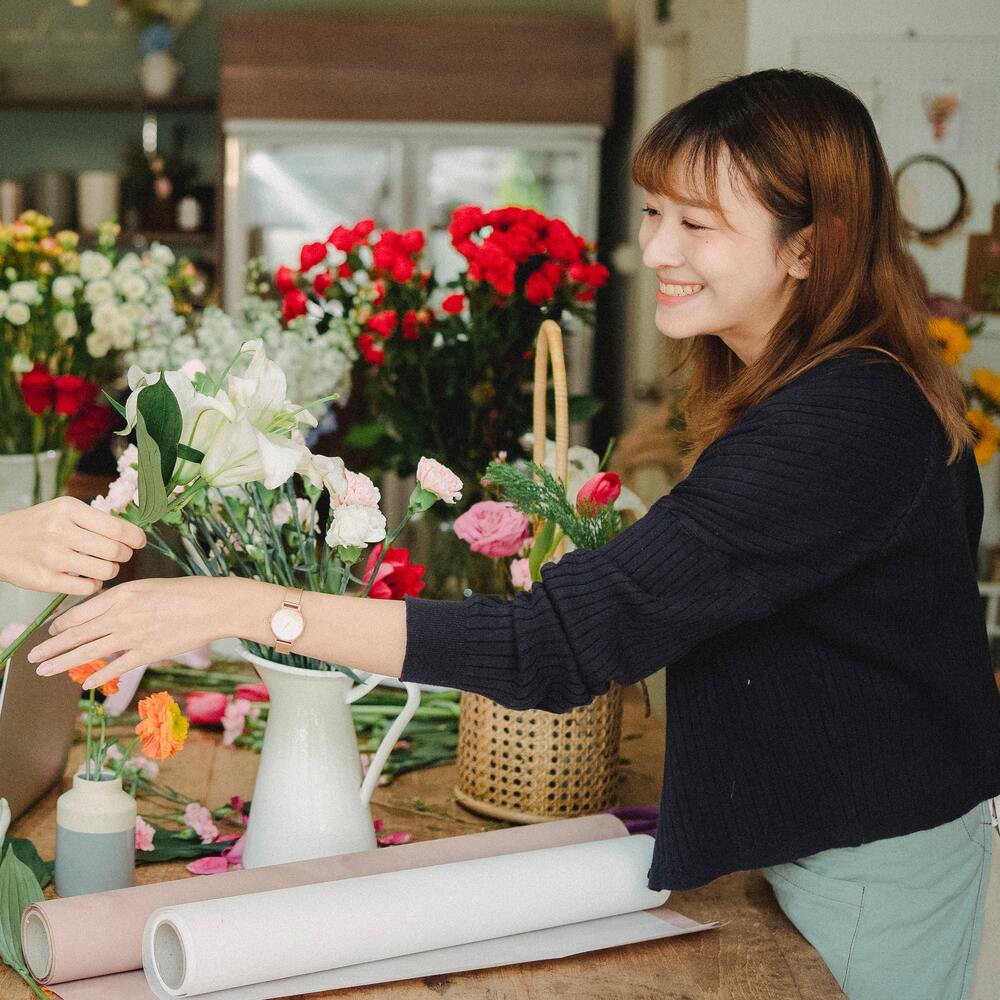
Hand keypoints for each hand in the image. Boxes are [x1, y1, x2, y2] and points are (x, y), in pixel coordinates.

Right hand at [0, 497, 145, 595]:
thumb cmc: (38, 525)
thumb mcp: (63, 510)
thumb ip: (96, 519)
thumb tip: (132, 533)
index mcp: (69, 510)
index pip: (117, 528)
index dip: (135, 538)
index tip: (139, 542)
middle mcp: (60, 532)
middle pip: (115, 551)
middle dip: (124, 555)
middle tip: (119, 555)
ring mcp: (52, 557)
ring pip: (105, 571)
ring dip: (111, 571)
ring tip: (103, 566)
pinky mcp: (45, 580)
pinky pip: (88, 588)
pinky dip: (94, 585)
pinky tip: (87, 578)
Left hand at [28, 576, 258, 688]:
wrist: (213, 605)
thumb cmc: (185, 593)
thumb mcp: (148, 587)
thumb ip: (123, 601)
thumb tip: (102, 614)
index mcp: (122, 595)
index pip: (81, 612)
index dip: (61, 625)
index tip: (50, 632)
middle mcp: (122, 614)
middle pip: (77, 633)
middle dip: (51, 646)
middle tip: (31, 657)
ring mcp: (134, 635)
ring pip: (89, 651)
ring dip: (63, 663)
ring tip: (44, 670)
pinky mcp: (148, 652)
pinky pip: (116, 667)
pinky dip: (98, 676)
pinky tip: (84, 683)